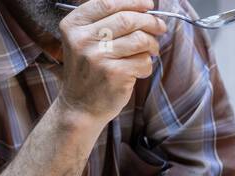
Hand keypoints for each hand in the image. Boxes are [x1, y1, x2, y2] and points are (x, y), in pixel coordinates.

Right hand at [56, 0, 166, 125]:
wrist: (80, 106)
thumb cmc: (89, 71)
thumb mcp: (84, 41)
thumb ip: (104, 23)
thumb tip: (142, 9)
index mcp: (73, 25)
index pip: (107, 3)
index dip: (132, 1)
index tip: (149, 4)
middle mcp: (83, 39)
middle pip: (127, 19)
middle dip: (150, 22)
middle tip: (160, 27)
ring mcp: (98, 57)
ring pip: (139, 39)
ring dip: (152, 44)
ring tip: (152, 50)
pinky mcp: (114, 74)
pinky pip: (143, 61)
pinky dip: (147, 64)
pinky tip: (140, 70)